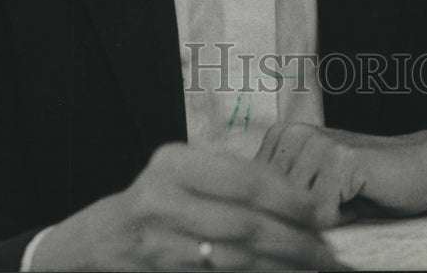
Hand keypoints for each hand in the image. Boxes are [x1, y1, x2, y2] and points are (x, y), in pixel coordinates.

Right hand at [31, 141, 345, 270]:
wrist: (100, 240)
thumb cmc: (158, 198)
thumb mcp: (184, 172)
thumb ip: (229, 180)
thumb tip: (298, 202)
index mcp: (174, 163)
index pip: (243, 179)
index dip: (287, 198)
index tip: (319, 213)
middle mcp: (162, 200)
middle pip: (242, 225)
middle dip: (292, 240)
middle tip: (327, 250)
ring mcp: (158, 244)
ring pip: (234, 261)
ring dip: (280, 268)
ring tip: (312, 268)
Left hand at [256, 123, 426, 227]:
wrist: (418, 166)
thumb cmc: (367, 184)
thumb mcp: (315, 190)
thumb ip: (284, 199)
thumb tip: (254, 230)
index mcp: (282, 137)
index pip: (256, 195)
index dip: (281, 217)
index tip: (305, 213)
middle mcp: (293, 134)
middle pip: (273, 206)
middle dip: (301, 220)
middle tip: (334, 203)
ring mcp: (316, 143)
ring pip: (295, 212)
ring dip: (322, 219)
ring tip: (346, 196)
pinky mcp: (340, 158)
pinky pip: (320, 213)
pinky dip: (340, 218)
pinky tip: (358, 194)